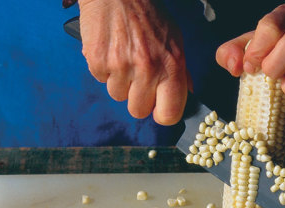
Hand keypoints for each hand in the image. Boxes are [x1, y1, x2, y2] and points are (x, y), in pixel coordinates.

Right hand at [78, 0, 189, 124]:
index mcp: (171, 65)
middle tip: (138, 78)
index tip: (158, 107)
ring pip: (117, 96)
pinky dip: (104, 69)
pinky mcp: (97, 61)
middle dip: (137, 98)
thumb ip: (181, 71)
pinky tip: (111, 50)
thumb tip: (187, 93)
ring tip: (124, 58)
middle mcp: (147, 68)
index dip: (162, 113)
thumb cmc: (148, 16)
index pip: (169, 114)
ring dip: (120, 82)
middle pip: (138, 111)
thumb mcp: (174, 40)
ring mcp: (121, 66)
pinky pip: (101, 80)